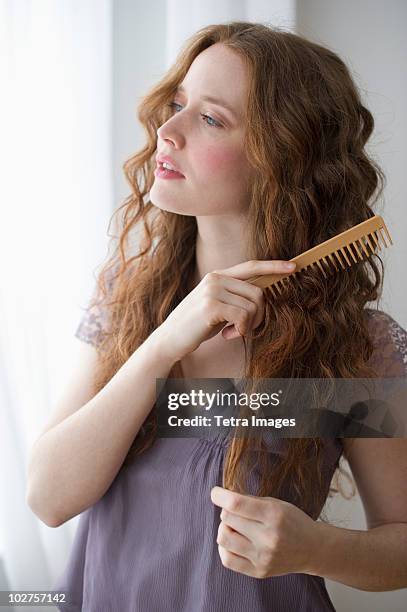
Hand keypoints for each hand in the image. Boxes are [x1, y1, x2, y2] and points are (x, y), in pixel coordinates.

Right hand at [155, 259, 295, 361]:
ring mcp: (212, 290)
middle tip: (245, 329)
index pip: (251, 266)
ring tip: (232, 332)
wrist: (169, 339)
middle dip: (260, 316)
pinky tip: (227, 335)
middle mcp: (216, 278)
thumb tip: (261, 298)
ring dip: (249, 326)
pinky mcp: (211, 305)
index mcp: (218, 276)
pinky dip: (241, 331)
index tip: (293, 267)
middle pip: (259, 293)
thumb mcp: (216, 306)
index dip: (273, 266)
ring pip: (254, 307)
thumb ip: (234, 297)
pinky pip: (244, 317)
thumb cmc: (196, 325)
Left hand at [210, 486, 318, 578]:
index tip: (215, 493)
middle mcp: (268, 538)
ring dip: (225, 528)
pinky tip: (233, 541)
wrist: (312, 549)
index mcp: (273, 515)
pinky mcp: (259, 572)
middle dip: (227, 511)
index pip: (236, 504)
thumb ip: (250, 501)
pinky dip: (224, 547)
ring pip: (224, 539)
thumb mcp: (276, 504)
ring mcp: (263, 557)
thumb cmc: (291, 521)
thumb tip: (222, 498)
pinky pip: (227, 560)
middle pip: (228, 519)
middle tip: (235, 511)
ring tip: (234, 527)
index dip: (220, 496)